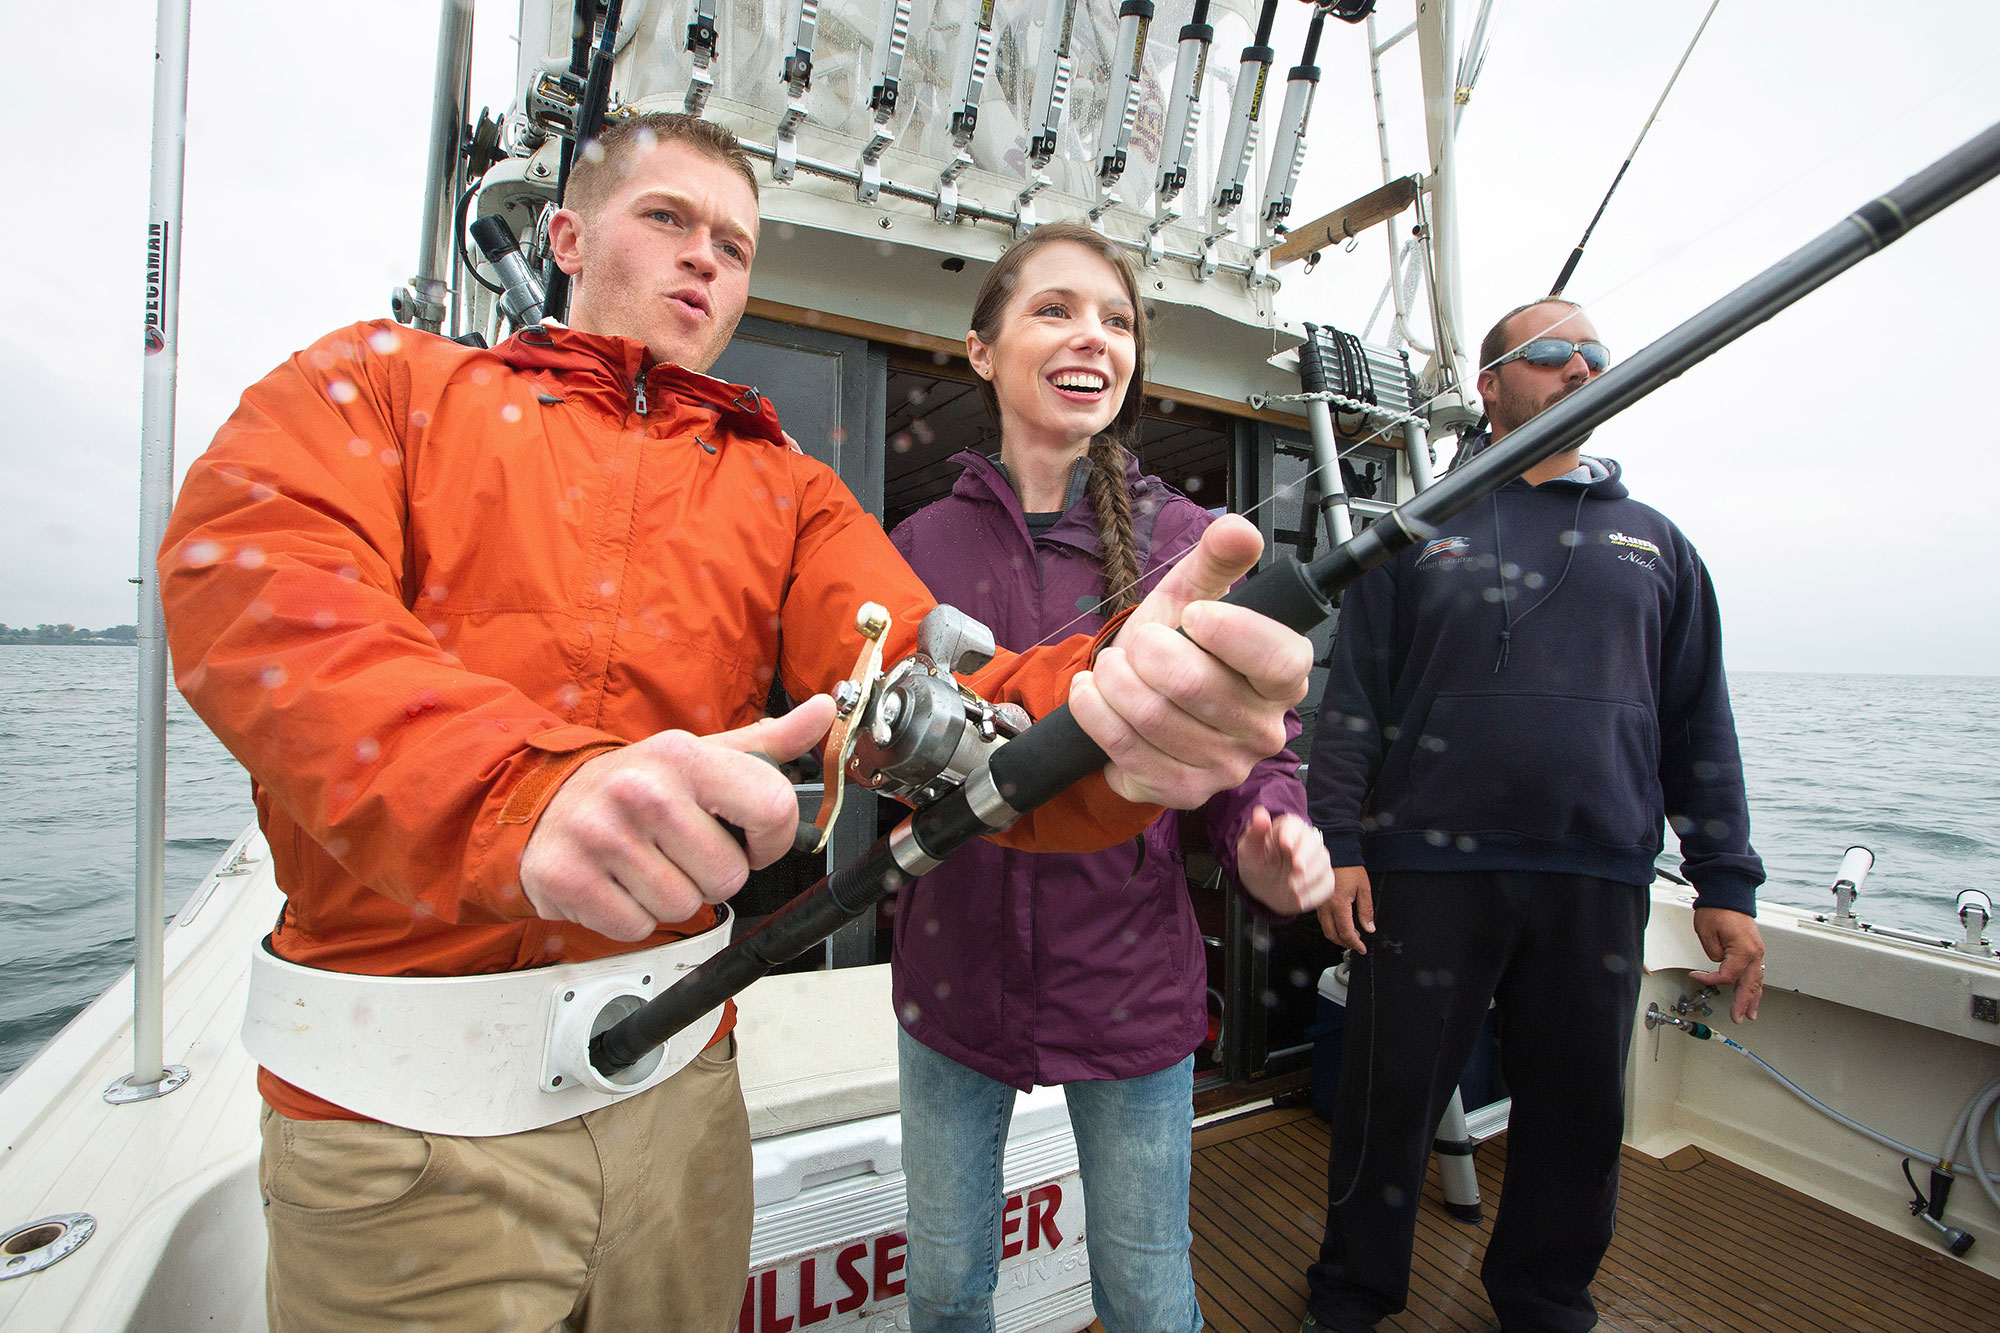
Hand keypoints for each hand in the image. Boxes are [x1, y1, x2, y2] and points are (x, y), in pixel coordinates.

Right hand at [519, 696, 835, 940]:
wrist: (548, 803)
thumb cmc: (638, 784)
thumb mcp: (704, 755)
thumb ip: (769, 743)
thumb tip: (824, 709)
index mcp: (683, 756)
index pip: (774, 808)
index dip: (772, 838)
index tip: (751, 839)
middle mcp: (642, 791)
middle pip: (729, 875)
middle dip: (713, 873)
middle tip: (681, 850)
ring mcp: (601, 835)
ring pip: (684, 907)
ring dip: (672, 896)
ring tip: (647, 863)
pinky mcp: (569, 878)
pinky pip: (638, 926)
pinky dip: (633, 915)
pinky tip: (619, 882)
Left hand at [1069, 516, 1311, 807]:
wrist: (1138, 704)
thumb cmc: (1176, 649)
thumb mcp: (1194, 595)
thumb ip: (1216, 560)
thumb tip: (1238, 530)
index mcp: (1282, 675)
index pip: (1276, 658)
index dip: (1230, 633)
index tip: (1193, 616)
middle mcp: (1264, 727)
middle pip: (1196, 685)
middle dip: (1146, 651)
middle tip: (1137, 642)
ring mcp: (1226, 766)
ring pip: (1152, 716)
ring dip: (1114, 680)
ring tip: (1112, 667)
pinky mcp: (1184, 792)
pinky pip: (1126, 747)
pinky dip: (1095, 711)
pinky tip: (1093, 695)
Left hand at [1235, 810, 1336, 915]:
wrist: (1265, 890)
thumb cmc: (1257, 866)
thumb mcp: (1249, 851)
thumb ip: (1255, 833)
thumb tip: (1260, 813)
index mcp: (1287, 829)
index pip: (1294, 826)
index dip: (1291, 834)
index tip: (1285, 845)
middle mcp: (1305, 842)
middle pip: (1313, 844)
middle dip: (1305, 857)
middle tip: (1296, 869)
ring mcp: (1317, 861)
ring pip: (1323, 863)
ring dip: (1308, 878)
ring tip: (1292, 888)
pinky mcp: (1324, 879)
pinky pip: (1327, 884)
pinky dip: (1315, 894)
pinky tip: (1299, 899)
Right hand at [1315, 865, 1375, 953]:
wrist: (1336, 853)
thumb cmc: (1349, 867)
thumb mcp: (1364, 888)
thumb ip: (1366, 910)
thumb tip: (1369, 927)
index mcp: (1339, 905)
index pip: (1347, 933)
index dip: (1355, 944)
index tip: (1362, 948)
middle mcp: (1327, 907)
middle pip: (1333, 935)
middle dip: (1345, 943)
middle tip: (1356, 944)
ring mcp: (1320, 904)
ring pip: (1326, 929)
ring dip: (1337, 936)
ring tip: (1350, 935)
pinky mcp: (1318, 900)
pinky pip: (1322, 920)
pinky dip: (1331, 927)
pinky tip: (1340, 923)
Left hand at [1690, 907, 1765, 1022]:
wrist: (1729, 893)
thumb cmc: (1718, 909)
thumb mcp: (1706, 932)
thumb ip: (1712, 953)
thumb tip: (1718, 963)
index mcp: (1743, 951)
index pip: (1727, 976)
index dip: (1710, 980)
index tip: (1696, 976)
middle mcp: (1754, 953)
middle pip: (1749, 985)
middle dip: (1743, 1004)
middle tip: (1738, 1018)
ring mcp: (1757, 951)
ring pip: (1757, 980)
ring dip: (1753, 998)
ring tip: (1751, 1013)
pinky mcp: (1754, 948)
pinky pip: (1756, 971)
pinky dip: (1755, 984)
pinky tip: (1753, 993)